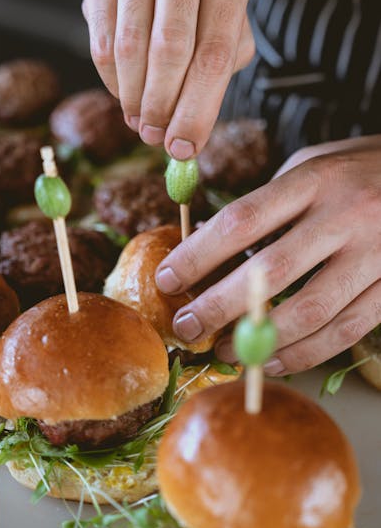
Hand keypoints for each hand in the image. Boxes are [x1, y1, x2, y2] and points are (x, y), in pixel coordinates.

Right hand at [82, 0, 253, 159]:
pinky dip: (112, 83)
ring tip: (142, 123)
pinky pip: (102, 45)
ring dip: (135, 100)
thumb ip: (218, 75)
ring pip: (131, 50)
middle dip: (163, 107)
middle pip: (170, 50)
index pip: (215, 54)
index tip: (186, 148)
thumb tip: (188, 136)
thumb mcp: (227, 28)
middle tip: (158, 140)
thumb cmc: (198, 5)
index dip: (198, 110)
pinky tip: (125, 96)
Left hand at [154, 136, 380, 373]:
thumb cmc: (355, 169)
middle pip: (271, 271)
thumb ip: (266, 204)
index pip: (243, 220)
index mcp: (315, 179)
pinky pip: (347, 331)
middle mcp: (347, 215)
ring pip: (311, 310)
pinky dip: (305, 353)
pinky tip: (271, 361)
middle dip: (218, 305)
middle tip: (185, 325)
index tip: (167, 278)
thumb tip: (208, 246)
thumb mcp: (309, 167)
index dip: (198, 254)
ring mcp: (377, 253)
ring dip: (259, 339)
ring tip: (221, 350)